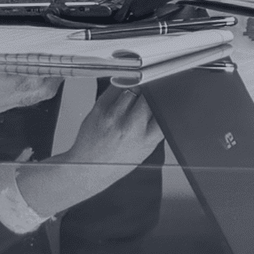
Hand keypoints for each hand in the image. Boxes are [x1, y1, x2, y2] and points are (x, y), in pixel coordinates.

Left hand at [14, 85, 162, 219]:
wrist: (88, 168)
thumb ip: (155, 128)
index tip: (164, 97)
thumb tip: (161, 103)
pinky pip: (116, 86)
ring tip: (135, 95)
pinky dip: (122, 85)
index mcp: (147, 139)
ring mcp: (114, 116)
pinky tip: (121, 94)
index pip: (164, 110)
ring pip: (134, 87)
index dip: (165, 100)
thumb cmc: (115, 161)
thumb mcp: (144, 150)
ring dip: (137, 87)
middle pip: (149, 94)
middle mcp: (131, 127)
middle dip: (152, 91)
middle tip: (149, 95)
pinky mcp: (100, 108)